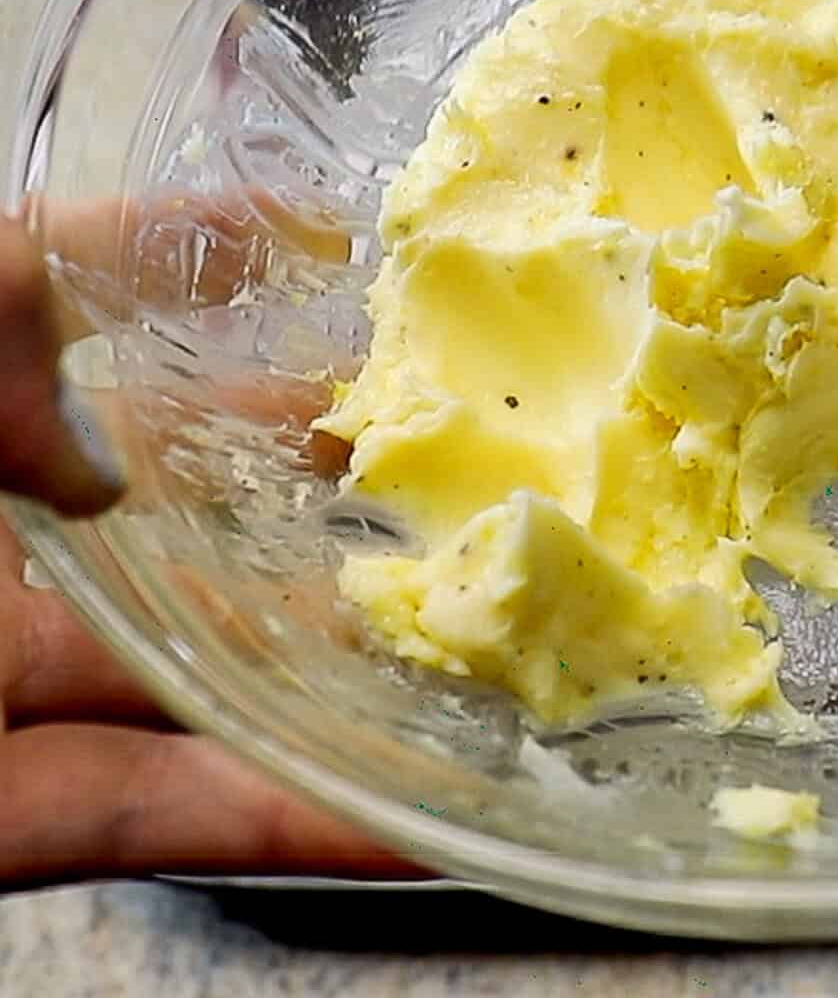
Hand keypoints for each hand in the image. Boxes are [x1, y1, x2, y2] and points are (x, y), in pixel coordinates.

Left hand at [0, 207, 418, 886]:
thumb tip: (99, 451)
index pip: (97, 289)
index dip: (226, 260)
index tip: (356, 251)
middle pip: (189, 491)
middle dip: (331, 478)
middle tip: (485, 462)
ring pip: (195, 673)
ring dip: (347, 675)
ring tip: (502, 653)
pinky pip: (139, 812)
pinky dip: (266, 822)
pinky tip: (401, 821)